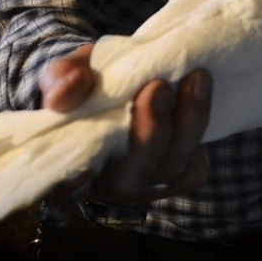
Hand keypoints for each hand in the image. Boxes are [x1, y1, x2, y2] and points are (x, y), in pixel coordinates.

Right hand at [40, 44, 213, 203]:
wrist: (122, 92)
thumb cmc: (87, 89)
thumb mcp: (66, 75)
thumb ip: (61, 80)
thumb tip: (68, 89)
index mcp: (73, 169)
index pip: (72, 184)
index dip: (81, 172)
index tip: (98, 138)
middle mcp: (111, 185)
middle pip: (134, 174)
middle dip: (150, 131)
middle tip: (158, 87)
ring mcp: (149, 185)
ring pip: (172, 166)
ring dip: (188, 121)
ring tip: (196, 77)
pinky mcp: (182, 177)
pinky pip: (196, 164)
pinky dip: (200, 126)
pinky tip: (199, 91)